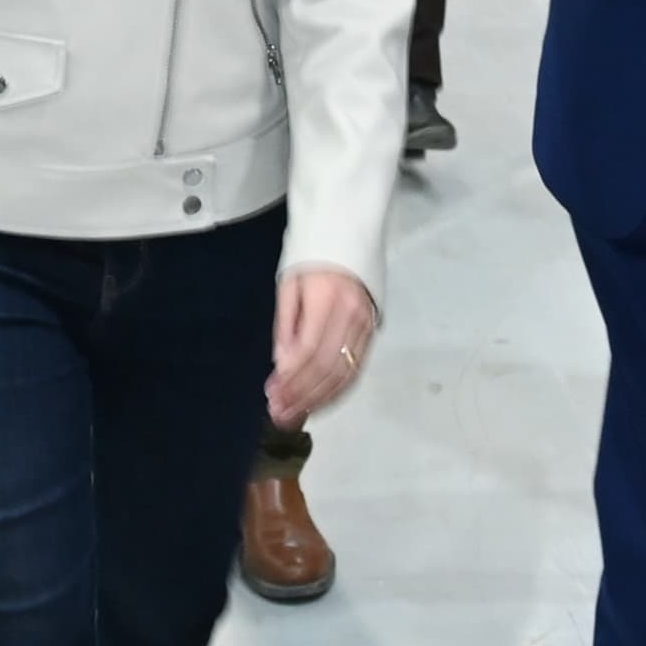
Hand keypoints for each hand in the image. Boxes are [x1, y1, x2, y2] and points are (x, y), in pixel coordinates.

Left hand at [267, 268, 379, 426]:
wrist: (350, 231)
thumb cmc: (311, 255)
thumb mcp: (289, 284)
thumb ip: (285, 326)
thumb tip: (282, 365)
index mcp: (327, 298)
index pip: (310, 351)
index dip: (291, 379)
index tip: (271, 396)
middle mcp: (351, 314)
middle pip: (327, 367)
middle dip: (302, 395)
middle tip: (280, 414)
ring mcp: (366, 323)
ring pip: (345, 373)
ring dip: (319, 398)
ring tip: (296, 414)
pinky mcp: (374, 328)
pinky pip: (358, 367)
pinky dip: (338, 389)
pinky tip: (320, 401)